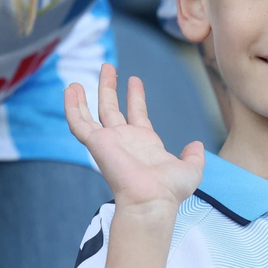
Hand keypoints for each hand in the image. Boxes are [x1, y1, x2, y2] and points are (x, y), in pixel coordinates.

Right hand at [65, 64, 205, 216]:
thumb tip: (197, 145)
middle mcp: (124, 140)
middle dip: (109, 87)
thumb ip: (194, 156)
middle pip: (112, 108)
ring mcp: (108, 141)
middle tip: (107, 67)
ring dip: (86, 96)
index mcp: (144, 143)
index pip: (137, 114)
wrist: (151, 199)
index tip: (134, 80)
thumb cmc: (169, 190)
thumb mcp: (190, 170)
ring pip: (91, 113)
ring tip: (77, 79)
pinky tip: (70, 90)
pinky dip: (72, 107)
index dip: (136, 97)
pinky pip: (78, 122)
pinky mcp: (95, 143)